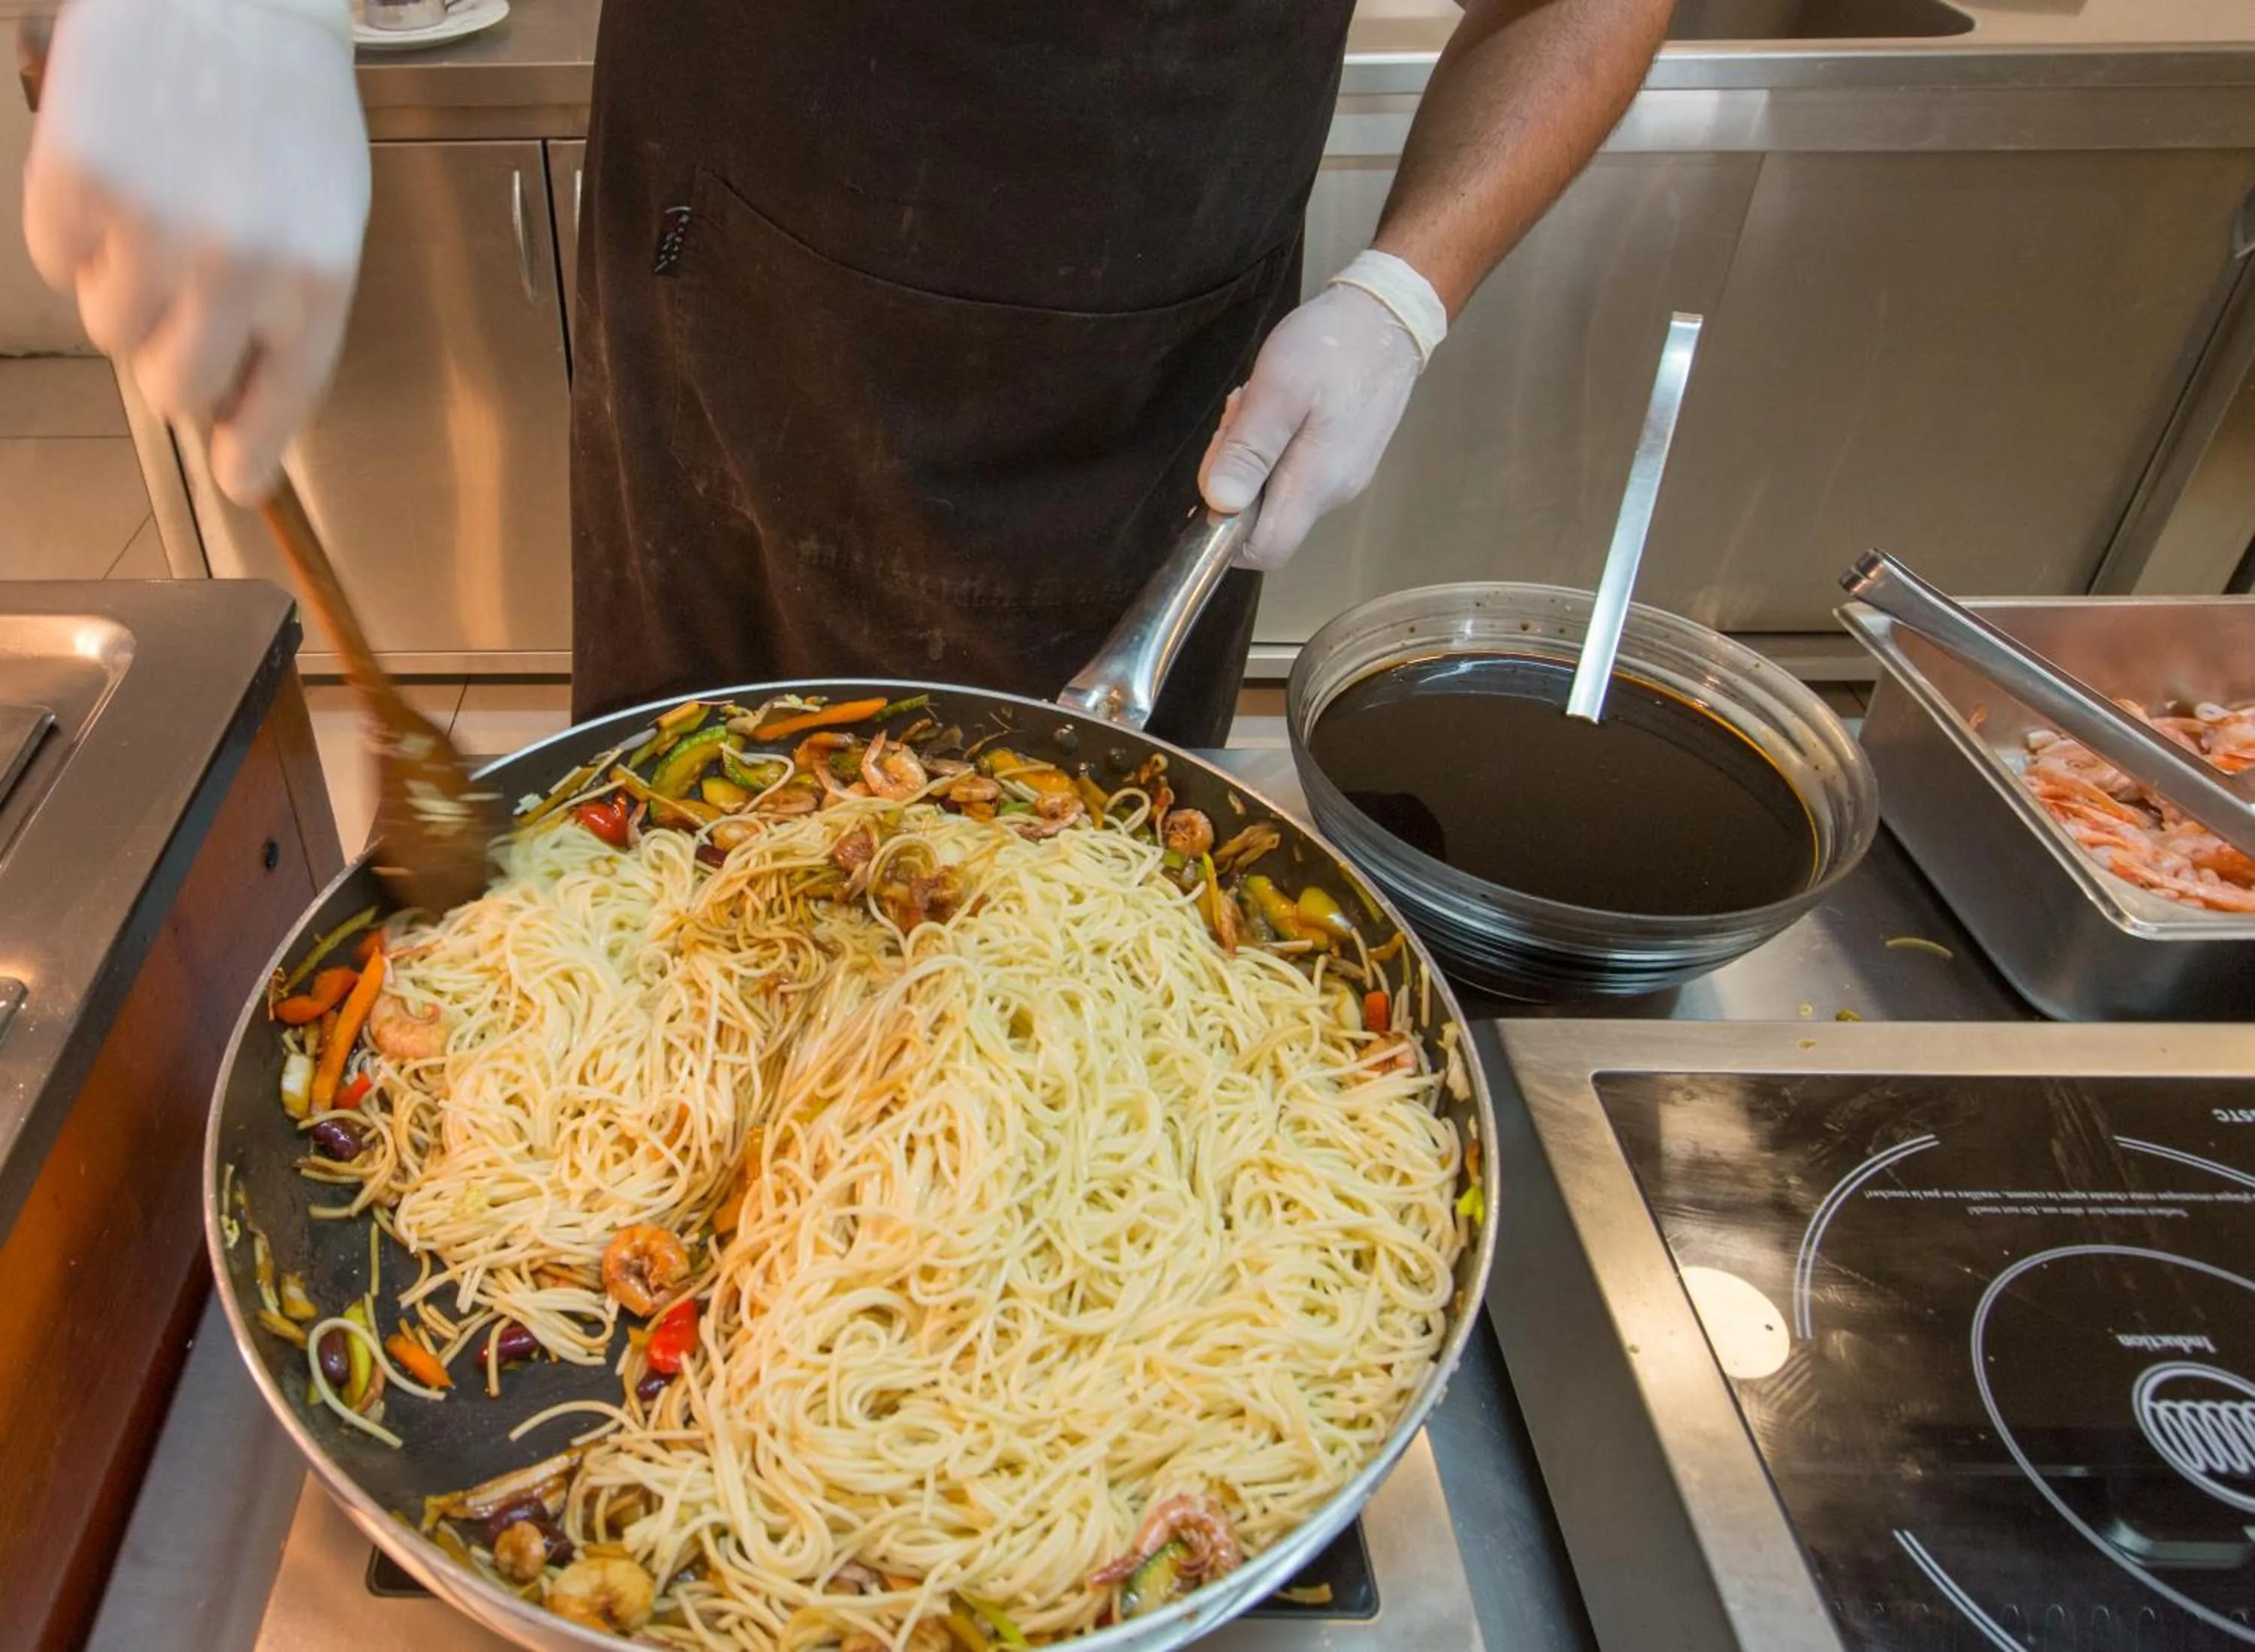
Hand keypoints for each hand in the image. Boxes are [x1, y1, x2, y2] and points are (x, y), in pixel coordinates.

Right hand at [24, 0, 369, 504]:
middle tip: (175, 306)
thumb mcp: (325, 219)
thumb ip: (291, 312)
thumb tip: (237, 406)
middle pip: (176, 388)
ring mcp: (154, 228)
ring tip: (153, 213)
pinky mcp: (79, 184)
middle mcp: (239, 268)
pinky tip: (116, 171)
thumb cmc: (285, 107)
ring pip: (111, 329)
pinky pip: (57, 260)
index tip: (235, 481)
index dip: (249, 455)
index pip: (278, 405)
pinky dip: (74, 230)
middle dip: (171, 360)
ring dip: (123, 287)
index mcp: (315, 281)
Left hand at [1197, 278, 1425, 572]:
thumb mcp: (1278, 389)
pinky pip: (1293, 471)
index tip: (1215, 483)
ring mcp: (1341, 479)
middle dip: (1235, 479)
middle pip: (1263, 520)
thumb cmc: (1332, 347)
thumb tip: (1219, 505)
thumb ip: (1249, 450)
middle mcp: (1332, 494)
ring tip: (1263, 402)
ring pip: (1276, 492)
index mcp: (1316, 484)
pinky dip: (1274, 445)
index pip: (1265, 550)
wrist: (1389, 318)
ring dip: (1253, 455)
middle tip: (1239, 418)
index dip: (1227, 535)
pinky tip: (1282, 406)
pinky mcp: (1343, 460)